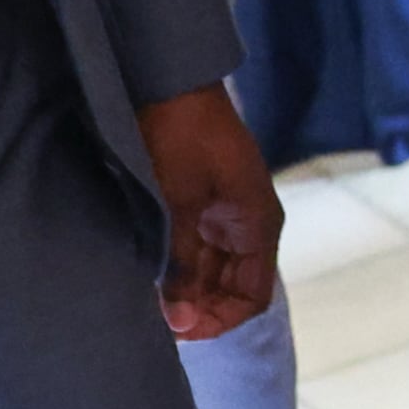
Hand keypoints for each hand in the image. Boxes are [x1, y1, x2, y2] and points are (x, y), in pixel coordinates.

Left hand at [137, 84, 281, 338]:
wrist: (167, 80)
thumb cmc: (180, 136)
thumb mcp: (180, 205)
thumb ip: (184, 264)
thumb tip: (181, 322)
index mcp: (259, 225)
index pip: (253, 298)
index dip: (219, 320)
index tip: (178, 328)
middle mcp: (250, 225)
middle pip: (233, 288)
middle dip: (199, 307)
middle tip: (155, 316)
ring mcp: (227, 214)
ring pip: (214, 272)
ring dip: (186, 288)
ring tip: (150, 295)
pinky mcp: (205, 202)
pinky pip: (199, 250)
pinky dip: (179, 266)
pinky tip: (151, 270)